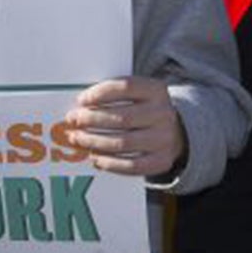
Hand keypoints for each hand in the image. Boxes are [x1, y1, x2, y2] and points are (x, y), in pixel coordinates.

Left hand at [65, 77, 186, 177]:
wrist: (178, 133)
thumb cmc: (146, 112)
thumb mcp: (139, 96)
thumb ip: (114, 97)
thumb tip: (80, 107)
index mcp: (157, 91)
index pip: (126, 87)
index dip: (100, 93)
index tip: (81, 100)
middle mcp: (164, 114)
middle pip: (122, 117)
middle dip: (92, 119)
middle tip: (73, 120)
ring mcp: (164, 139)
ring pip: (123, 142)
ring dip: (94, 141)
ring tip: (78, 139)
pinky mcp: (161, 161)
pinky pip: (131, 165)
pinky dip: (109, 163)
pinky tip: (95, 158)